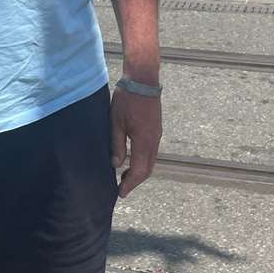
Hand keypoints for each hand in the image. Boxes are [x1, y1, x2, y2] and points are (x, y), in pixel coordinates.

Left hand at [110, 83, 161, 199]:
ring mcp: (157, 135)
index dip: (130, 184)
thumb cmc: (127, 99)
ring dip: (140, 171)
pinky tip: (132, 159)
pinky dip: (143, 161)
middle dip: (135, 181)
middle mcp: (154, 141)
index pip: (139, 171)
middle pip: (148, 169)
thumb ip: (117, 145)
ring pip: (151, 161)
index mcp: (144, 140)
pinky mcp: (156, 129)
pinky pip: (151, 151)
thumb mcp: (116, 122)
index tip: (120, 193)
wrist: (143, 79)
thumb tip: (116, 165)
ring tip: (125, 176)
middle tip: (122, 188)